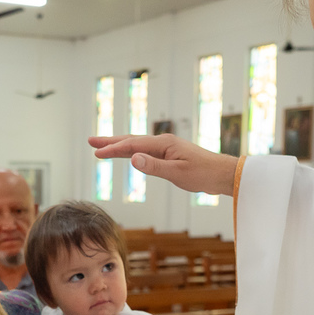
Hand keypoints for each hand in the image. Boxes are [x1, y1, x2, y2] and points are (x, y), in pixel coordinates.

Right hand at [89, 134, 236, 195]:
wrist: (222, 174)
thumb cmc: (203, 174)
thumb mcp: (177, 173)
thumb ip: (154, 166)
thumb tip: (132, 158)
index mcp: (163, 144)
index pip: (132, 145)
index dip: (113, 149)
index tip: (97, 153)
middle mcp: (163, 142)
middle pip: (131, 140)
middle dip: (110, 141)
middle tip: (90, 142)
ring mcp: (166, 148)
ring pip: (137, 145)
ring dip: (119, 146)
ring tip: (102, 147)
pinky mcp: (169, 155)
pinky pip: (145, 152)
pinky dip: (132, 152)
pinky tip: (127, 155)